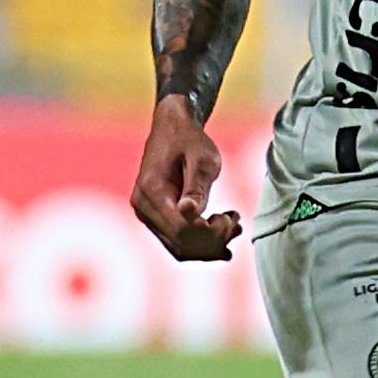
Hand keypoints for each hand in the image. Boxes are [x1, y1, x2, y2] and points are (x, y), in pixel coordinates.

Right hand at [130, 97, 239, 261]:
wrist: (172, 130)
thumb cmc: (190, 141)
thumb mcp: (202, 159)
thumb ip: (198, 187)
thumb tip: (190, 212)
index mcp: (151, 189)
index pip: (181, 227)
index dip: (210, 232)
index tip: (232, 216)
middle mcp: (142, 206)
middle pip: (180, 242)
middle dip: (213, 240)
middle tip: (235, 222)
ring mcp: (145, 214)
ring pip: (178, 247)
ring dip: (209, 246)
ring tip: (234, 228)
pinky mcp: (153, 218)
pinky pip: (176, 241)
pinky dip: (200, 243)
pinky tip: (222, 232)